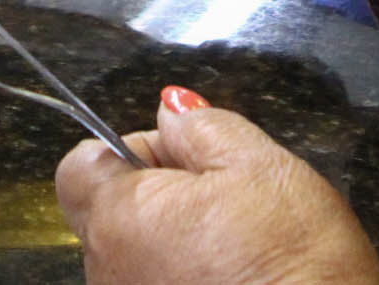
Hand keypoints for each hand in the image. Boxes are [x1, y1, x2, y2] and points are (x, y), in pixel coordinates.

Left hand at [57, 88, 378, 284]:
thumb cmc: (295, 262)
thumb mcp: (260, 166)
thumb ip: (202, 127)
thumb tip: (171, 110)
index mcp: (121, 218)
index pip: (83, 165)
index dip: (132, 149)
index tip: (183, 156)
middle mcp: (110, 272)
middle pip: (112, 212)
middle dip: (160, 194)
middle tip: (224, 200)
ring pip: (138, 255)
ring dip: (176, 240)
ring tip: (237, 247)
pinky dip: (188, 277)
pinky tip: (235, 279)